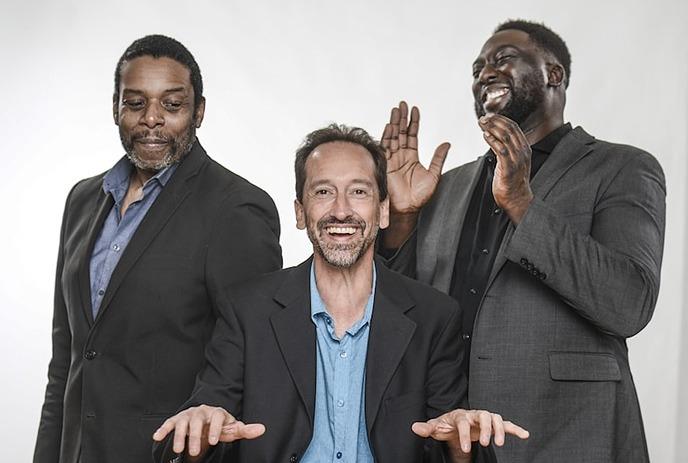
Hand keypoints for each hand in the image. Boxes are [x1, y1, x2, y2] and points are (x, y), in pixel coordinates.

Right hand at [152, 405, 264, 456]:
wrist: (205, 422)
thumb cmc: (219, 427)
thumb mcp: (232, 429)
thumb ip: (245, 430)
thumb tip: (262, 429)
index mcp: (216, 412)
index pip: (217, 416)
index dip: (215, 428)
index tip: (213, 441)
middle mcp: (201, 412)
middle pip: (197, 420)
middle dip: (195, 437)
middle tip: (195, 452)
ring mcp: (188, 415)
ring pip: (182, 422)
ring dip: (179, 436)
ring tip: (178, 450)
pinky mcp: (176, 419)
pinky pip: (169, 423)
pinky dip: (163, 429)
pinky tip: (157, 437)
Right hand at [381, 101, 449, 215]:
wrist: (409, 208)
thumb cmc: (420, 196)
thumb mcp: (434, 174)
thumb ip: (439, 158)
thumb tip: (447, 143)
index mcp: (412, 157)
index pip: (412, 135)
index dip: (413, 123)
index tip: (415, 110)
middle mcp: (401, 156)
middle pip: (401, 133)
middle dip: (401, 118)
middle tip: (402, 104)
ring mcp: (392, 159)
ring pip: (393, 137)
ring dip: (394, 123)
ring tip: (396, 110)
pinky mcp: (386, 165)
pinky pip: (386, 148)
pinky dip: (387, 136)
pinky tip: (390, 126)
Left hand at [412, 409, 528, 460]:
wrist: (456, 424)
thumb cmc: (446, 426)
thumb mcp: (436, 427)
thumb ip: (427, 428)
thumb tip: (414, 427)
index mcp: (460, 415)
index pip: (463, 422)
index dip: (464, 434)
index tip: (466, 448)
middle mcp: (474, 414)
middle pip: (483, 416)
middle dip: (485, 429)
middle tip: (484, 443)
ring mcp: (485, 419)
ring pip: (495, 418)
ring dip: (499, 429)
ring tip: (500, 444)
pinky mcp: (493, 425)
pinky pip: (506, 424)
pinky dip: (515, 429)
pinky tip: (525, 435)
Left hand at [478, 114, 533, 223]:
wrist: (517, 199)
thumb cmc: (511, 181)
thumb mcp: (511, 161)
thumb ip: (506, 148)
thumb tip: (493, 135)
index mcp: (524, 148)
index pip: (514, 128)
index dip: (501, 119)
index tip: (489, 115)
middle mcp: (522, 152)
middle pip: (510, 130)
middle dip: (495, 121)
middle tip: (483, 118)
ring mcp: (517, 160)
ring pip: (506, 137)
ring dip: (492, 128)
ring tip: (482, 124)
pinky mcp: (509, 168)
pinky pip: (501, 151)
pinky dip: (493, 141)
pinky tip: (485, 136)